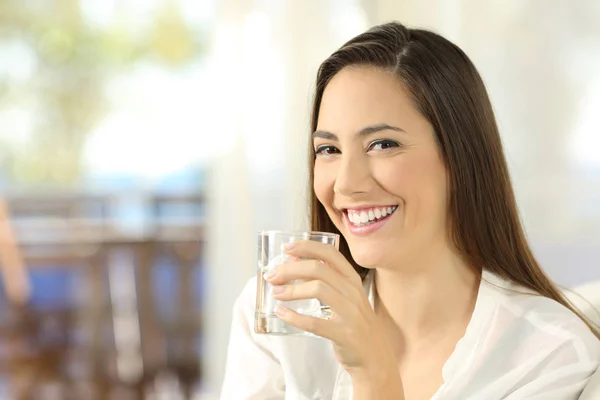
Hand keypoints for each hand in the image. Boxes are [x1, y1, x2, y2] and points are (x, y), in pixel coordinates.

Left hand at [265, 240, 402, 393]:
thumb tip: (294, 263)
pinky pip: (315, 323)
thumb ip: (328, 281)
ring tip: (276, 293)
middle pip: (318, 269)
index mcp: (352, 280)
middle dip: (290, 269)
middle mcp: (353, 292)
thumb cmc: (355, 324)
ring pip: (318, 290)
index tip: (286, 248)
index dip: (307, 247)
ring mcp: (351, 313)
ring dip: (292, 290)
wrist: (375, 358)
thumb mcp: (348, 297)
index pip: (330, 254)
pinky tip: (282, 313)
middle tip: (272, 276)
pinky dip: (295, 317)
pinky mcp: (345, 334)